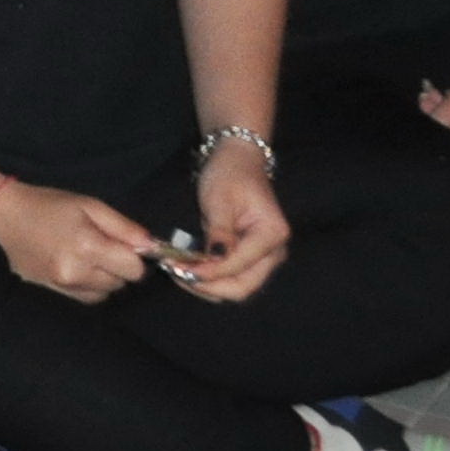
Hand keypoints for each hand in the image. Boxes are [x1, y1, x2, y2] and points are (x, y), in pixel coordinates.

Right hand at [0, 180, 160, 300]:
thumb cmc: (50, 205)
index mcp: (87, 246)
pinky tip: (77, 267)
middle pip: (121, 283)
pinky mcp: (53, 292)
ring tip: (87, 256)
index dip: (135, 257)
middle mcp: (76, 272)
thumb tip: (152, 246)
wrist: (6, 215)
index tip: (126, 245)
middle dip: (119, 266)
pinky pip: (87, 299)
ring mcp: (62, 286)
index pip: (134, 269)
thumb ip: (124, 227)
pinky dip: (90, 286)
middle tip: (101, 245)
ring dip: (105, 278)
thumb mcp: (90, 205)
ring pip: (106, 294)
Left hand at [188, 143, 292, 303]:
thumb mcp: (219, 199)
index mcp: (272, 235)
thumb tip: (215, 261)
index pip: (239, 266)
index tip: (178, 268)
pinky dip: (209, 278)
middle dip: (207, 286)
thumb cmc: (230, 173)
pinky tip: (187, 267)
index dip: (208, 272)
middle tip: (175, 273)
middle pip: (242, 288)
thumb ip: (219, 232)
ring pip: (235, 288)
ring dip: (205, 286)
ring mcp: (264, 258)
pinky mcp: (250, 259)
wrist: (238, 161)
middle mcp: (274, 252)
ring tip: (176, 270)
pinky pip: (230, 278)